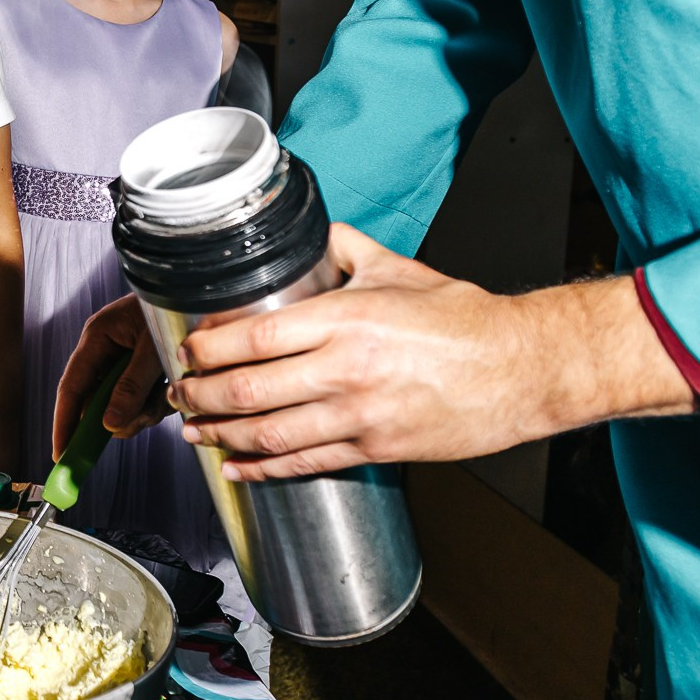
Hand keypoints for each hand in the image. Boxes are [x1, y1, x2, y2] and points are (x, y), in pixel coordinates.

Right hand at [51, 295, 172, 460]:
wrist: (201, 293)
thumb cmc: (174, 310)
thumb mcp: (153, 348)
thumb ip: (131, 386)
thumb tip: (110, 425)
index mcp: (97, 338)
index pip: (71, 387)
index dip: (64, 422)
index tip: (61, 454)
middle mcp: (105, 353)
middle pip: (98, 404)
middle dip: (121, 417)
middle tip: (145, 414)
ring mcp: (122, 365)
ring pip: (122, 409)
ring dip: (145, 410)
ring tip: (167, 391)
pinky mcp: (141, 374)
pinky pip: (142, 404)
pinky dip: (158, 404)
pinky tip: (173, 389)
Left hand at [170, 224, 693, 480]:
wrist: (524, 368)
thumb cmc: (464, 319)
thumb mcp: (397, 269)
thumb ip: (342, 249)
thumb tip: (307, 230)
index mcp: (347, 318)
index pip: (254, 336)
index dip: (208, 349)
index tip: (185, 350)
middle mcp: (347, 369)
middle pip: (249, 390)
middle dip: (199, 395)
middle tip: (175, 392)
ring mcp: (360, 414)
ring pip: (269, 434)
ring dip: (220, 434)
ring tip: (192, 429)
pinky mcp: (376, 448)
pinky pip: (305, 463)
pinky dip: (262, 469)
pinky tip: (237, 466)